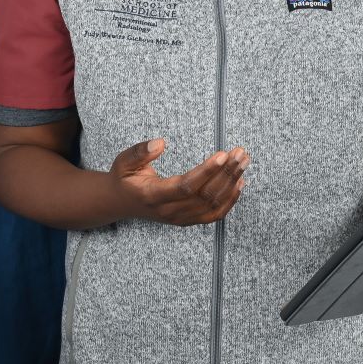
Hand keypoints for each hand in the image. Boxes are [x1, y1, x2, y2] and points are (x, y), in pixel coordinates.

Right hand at [111, 138, 248, 226]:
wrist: (119, 203)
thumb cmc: (124, 178)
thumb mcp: (123, 161)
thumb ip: (140, 152)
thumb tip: (161, 143)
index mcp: (152, 196)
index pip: (185, 186)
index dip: (206, 171)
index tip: (223, 154)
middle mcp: (168, 211)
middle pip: (204, 196)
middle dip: (226, 173)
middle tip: (240, 153)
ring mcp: (179, 218)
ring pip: (213, 205)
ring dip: (231, 183)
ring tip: (243, 162)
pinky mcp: (187, 220)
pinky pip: (214, 215)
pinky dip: (230, 200)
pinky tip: (239, 183)